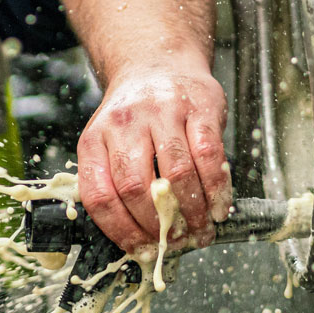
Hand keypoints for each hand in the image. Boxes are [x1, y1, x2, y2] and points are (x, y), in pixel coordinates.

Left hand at [74, 55, 231, 254]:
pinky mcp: (199, 107)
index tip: (141, 250)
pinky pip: (209, 156)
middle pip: (137, 188)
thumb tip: (139, 242)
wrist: (157, 62)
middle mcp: (125, 123)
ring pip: (176, 174)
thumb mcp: (109, 143)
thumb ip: (116, 184)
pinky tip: (218, 208)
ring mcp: (162, 112)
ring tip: (200, 232)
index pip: (100, 195)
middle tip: (175, 245)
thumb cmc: (135, 117)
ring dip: (192, 213)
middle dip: (159, 227)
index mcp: (95, 139)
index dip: (121, 231)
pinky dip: (216, 189)